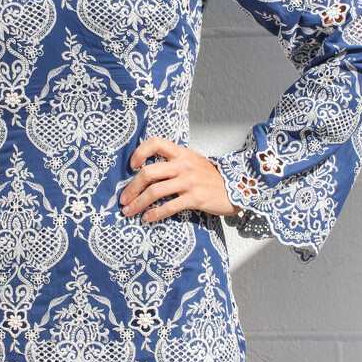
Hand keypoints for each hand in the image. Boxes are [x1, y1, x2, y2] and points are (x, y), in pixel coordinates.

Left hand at [118, 136, 241, 221]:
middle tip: (123, 199)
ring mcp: (189, 181)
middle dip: (131, 188)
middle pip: (148, 172)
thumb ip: (173, 163)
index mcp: (181, 153)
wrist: (238, 187)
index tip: (131, 166)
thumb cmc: (210, 177)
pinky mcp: (195, 198)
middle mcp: (183, 165)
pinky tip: (147, 218)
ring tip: (128, 212)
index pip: (155, 143)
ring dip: (138, 203)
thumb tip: (147, 171)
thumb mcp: (193, 162)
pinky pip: (169, 206)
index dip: (139, 153)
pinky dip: (155, 214)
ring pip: (155, 191)